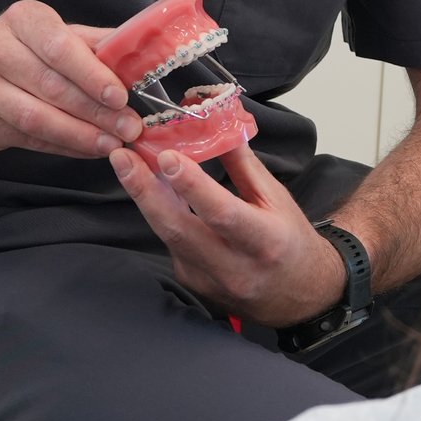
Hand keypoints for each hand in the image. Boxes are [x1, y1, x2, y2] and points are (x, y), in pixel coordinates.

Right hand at [0, 0, 143, 158]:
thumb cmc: (20, 51)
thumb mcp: (54, 35)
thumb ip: (94, 44)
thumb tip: (141, 56)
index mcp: (21, 20)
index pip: (59, 47)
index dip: (91, 74)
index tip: (120, 96)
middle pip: (52, 86)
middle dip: (96, 111)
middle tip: (128, 127)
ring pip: (37, 117)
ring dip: (80, 135)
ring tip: (111, 143)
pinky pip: (28, 138)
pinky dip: (63, 147)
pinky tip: (87, 149)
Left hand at [109, 141, 349, 325]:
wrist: (298, 297)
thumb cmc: (291, 241)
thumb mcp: (278, 199)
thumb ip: (243, 165)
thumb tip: (217, 123)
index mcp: (264, 241)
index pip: (222, 213)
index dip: (192, 186)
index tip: (166, 156)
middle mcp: (234, 267)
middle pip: (179, 229)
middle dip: (145, 190)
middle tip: (122, 157)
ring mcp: (209, 280)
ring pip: (168, 236)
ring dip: (145, 198)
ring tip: (126, 164)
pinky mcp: (192, 283)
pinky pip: (171, 244)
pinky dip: (161, 214)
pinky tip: (152, 190)